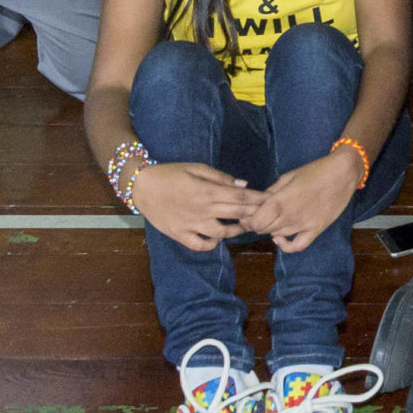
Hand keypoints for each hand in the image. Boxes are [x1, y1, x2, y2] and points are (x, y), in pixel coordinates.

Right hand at [126, 161, 254, 252]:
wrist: (142, 186)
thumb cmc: (171, 173)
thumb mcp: (196, 168)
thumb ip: (220, 177)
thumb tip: (244, 185)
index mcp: (208, 191)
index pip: (241, 198)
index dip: (258, 200)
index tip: (271, 201)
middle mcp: (202, 210)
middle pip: (236, 215)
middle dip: (254, 215)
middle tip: (266, 216)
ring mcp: (191, 225)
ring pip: (221, 233)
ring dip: (236, 231)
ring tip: (244, 227)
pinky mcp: (180, 235)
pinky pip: (200, 245)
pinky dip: (211, 244)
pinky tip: (217, 238)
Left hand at [240, 148, 360, 251]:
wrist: (342, 173)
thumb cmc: (314, 171)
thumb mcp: (287, 176)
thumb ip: (271, 192)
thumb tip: (259, 202)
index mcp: (279, 201)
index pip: (255, 222)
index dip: (248, 220)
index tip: (249, 214)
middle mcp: (288, 217)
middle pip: (263, 230)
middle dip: (259, 223)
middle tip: (261, 215)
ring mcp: (302, 226)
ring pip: (277, 236)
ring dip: (272, 229)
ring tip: (275, 218)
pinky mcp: (315, 230)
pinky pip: (297, 246)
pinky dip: (286, 246)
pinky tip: (281, 238)